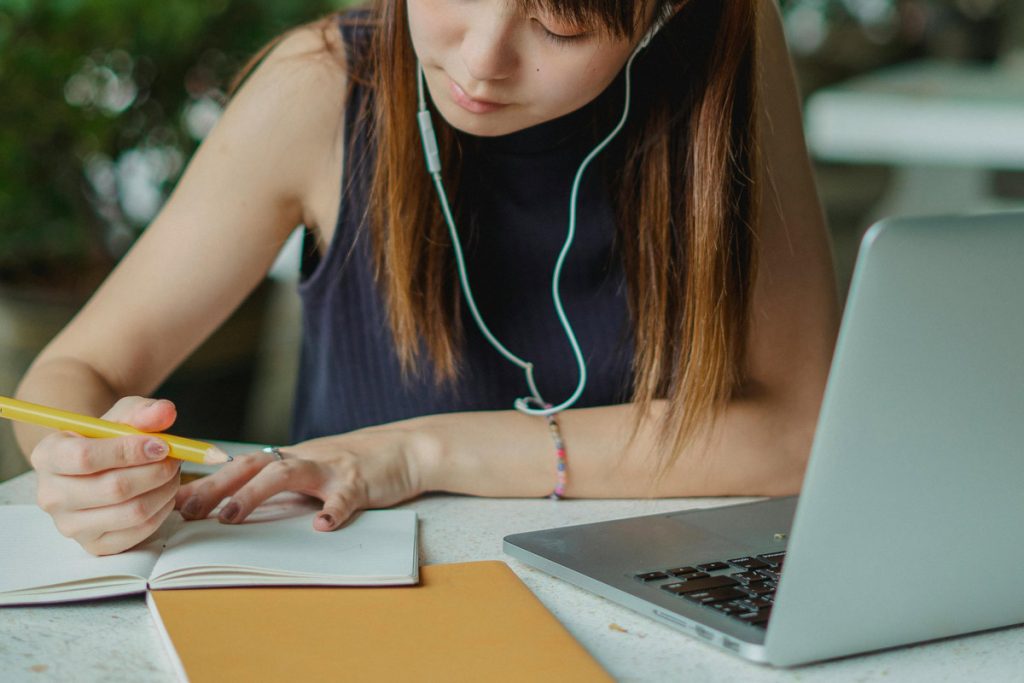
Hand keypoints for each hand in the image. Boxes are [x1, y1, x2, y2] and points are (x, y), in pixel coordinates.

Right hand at [31, 397, 180, 555]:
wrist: (98, 467)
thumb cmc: (108, 439)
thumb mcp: (122, 417)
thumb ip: (143, 412)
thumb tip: (165, 412)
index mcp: (48, 456)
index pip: (85, 457)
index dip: (130, 451)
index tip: (161, 444)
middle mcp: (51, 495)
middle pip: (113, 488)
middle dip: (156, 472)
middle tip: (175, 459)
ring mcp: (70, 525)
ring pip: (132, 512)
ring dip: (164, 490)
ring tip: (172, 474)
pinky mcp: (94, 545)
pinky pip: (139, 531)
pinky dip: (162, 510)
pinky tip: (164, 493)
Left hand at [175, 425, 428, 529]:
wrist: (408, 448)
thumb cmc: (358, 464)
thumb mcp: (317, 469)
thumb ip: (285, 483)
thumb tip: (241, 504)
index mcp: (293, 458)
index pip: (242, 465)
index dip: (210, 481)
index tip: (177, 502)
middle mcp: (306, 458)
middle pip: (253, 465)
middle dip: (217, 487)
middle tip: (188, 512)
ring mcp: (332, 469)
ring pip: (288, 473)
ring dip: (255, 494)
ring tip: (232, 516)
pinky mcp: (361, 482)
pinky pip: (344, 498)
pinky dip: (333, 512)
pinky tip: (322, 527)